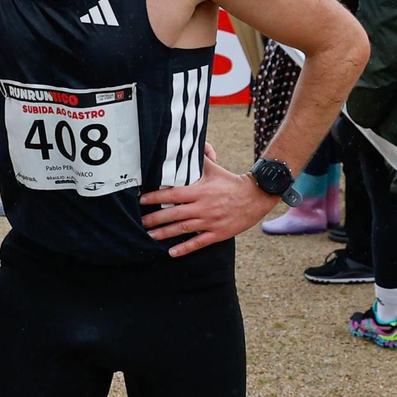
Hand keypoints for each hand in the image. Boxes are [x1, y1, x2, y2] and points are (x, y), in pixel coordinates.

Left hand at [138, 157, 279, 256]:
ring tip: (150, 236)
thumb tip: (191, 144)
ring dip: (164, 234)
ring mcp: (211, 221)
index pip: (173, 194)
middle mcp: (204, 207)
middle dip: (155, 219)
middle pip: (174, 214)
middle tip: (141, 222)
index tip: (141, 201)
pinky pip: (199, 243)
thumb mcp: (214, 168)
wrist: (256, 197)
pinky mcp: (218, 233)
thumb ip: (200, 157)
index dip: (156, 197)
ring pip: (183, 229)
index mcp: (200, 191)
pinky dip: (185, 248)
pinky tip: (171, 252)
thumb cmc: (231, 182)